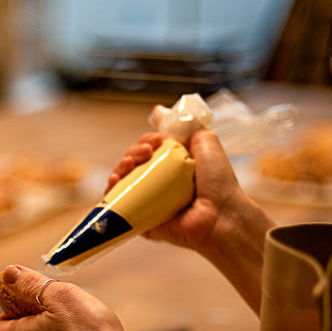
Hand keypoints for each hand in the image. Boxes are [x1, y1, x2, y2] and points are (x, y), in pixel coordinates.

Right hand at [107, 103, 244, 254]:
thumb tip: (157, 110)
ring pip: (122, 181)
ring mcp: (148, 202)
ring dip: (120, 167)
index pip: (148, 149)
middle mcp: (159, 183)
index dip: (146, 141)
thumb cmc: (218, 182)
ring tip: (130, 164)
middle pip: (133, 162)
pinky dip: (111, 192)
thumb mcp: (206, 142)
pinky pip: (118, 205)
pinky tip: (115, 180)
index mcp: (172, 166)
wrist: (220, 214)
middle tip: (145, 152)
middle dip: (133, 152)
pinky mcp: (140, 220)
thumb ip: (184, 126)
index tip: (155, 139)